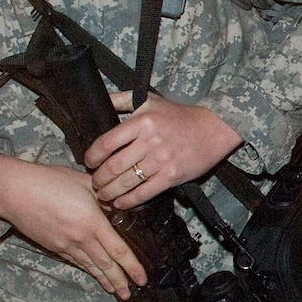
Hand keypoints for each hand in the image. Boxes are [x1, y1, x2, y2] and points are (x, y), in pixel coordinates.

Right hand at [0, 154, 145, 296]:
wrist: (13, 191)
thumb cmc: (48, 181)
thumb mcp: (84, 182)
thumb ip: (104, 195)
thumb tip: (118, 204)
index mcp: (93, 222)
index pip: (119, 250)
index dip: (132, 267)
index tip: (143, 278)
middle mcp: (81, 238)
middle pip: (106, 264)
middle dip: (121, 281)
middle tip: (131, 293)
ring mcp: (65, 244)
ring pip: (90, 266)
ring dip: (104, 279)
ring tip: (116, 290)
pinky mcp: (53, 246)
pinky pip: (75, 261)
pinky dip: (87, 269)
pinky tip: (94, 274)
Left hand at [84, 93, 242, 209]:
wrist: (213, 128)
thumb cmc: (179, 115)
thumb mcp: (149, 100)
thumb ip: (122, 99)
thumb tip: (99, 101)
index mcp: (141, 122)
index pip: (107, 143)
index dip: (92, 156)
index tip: (89, 162)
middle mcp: (150, 141)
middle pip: (113, 166)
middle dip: (98, 179)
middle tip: (95, 183)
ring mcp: (161, 160)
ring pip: (126, 182)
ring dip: (109, 192)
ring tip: (104, 195)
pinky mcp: (171, 176)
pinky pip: (144, 193)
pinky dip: (128, 201)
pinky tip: (121, 202)